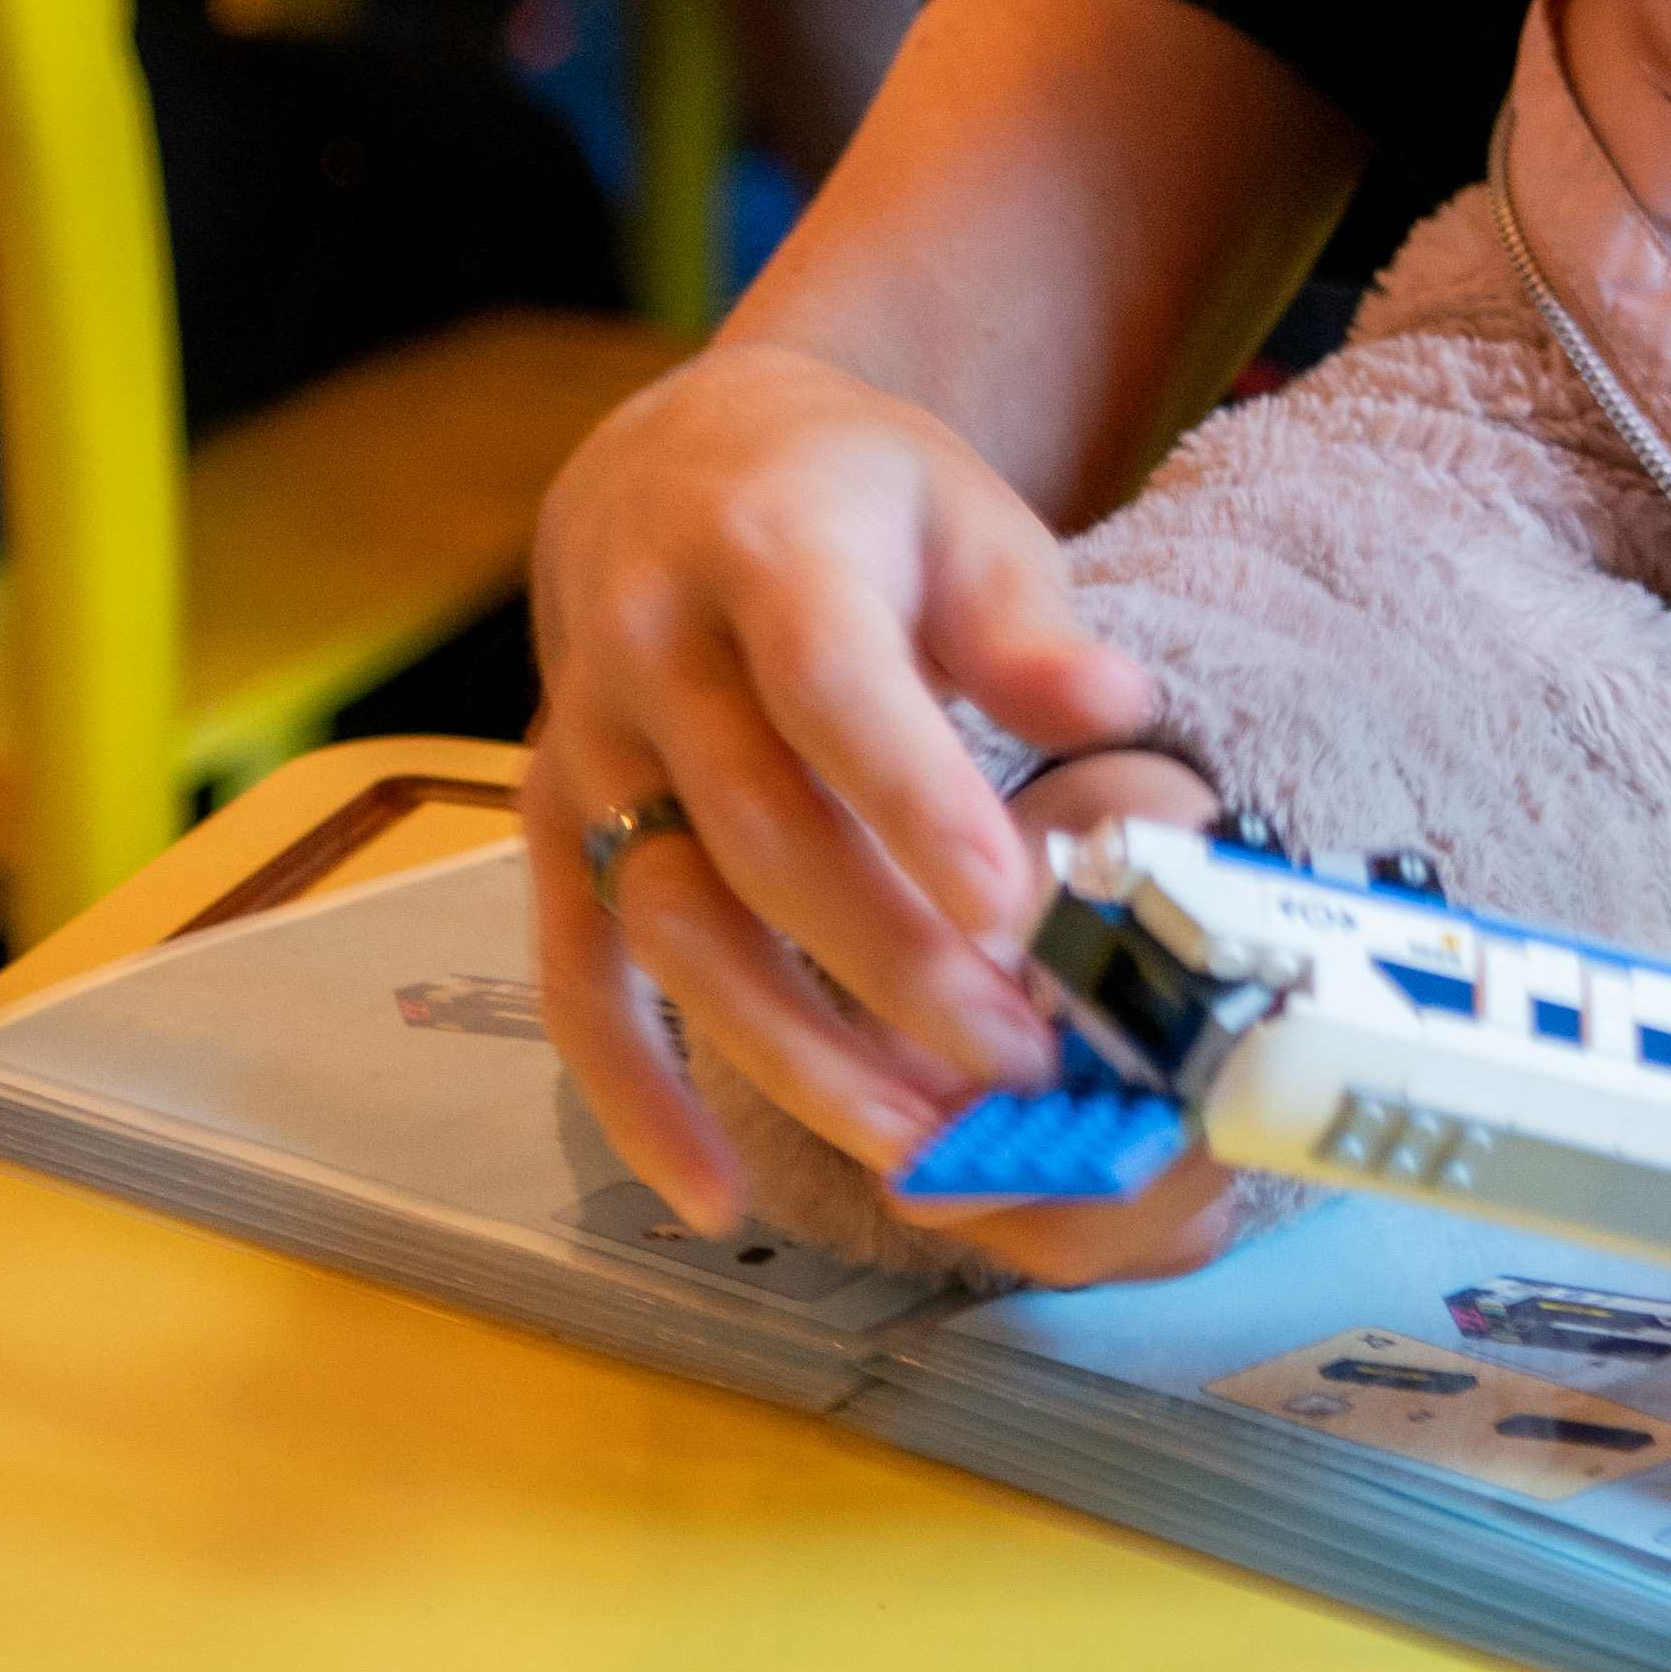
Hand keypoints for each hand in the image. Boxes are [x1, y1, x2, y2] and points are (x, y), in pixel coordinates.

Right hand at [519, 336, 1170, 1226]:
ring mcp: (588, 753)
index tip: (1013, 914)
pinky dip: (635, 1098)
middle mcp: (651, 657)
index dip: (916, 801)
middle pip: (765, 837)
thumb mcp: (961, 510)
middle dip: (894, 968)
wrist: (677, 470)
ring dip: (793, 1054)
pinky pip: (579, 979)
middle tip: (1020, 1063)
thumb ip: (1026, 621)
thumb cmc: (857, 502)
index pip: (833, 689)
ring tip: (923, 1144)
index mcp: (768, 556)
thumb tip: (1113, 704)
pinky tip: (717, 1200)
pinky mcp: (557, 834)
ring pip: (676, 929)